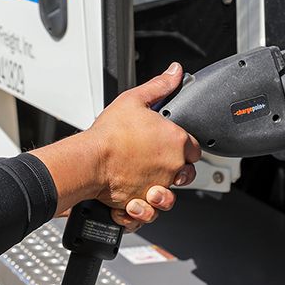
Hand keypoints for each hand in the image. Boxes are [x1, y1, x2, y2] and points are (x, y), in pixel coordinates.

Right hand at [85, 63, 199, 221]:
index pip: (194, 147)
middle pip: (187, 172)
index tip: (169, 143)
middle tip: (154, 160)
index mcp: (175, 140)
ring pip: (171, 195)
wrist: (89, 160)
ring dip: (161, 190)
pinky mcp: (145, 202)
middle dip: (175, 168)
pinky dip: (143, 208)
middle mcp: (173, 166)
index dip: (183, 144)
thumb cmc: (109, 133)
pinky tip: (134, 197)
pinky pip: (151, 213)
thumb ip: (159, 86)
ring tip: (146, 180)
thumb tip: (175, 72)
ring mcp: (160, 187)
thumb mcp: (134, 99)